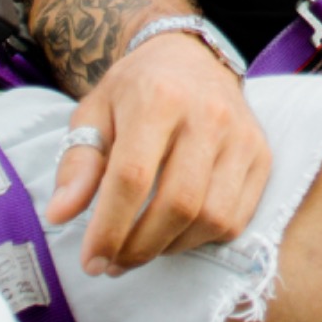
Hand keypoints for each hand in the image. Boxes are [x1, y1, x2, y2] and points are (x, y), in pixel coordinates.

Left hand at [45, 31, 271, 275]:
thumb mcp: (94, 113)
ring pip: (211, 218)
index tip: (90, 260)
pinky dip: (202, 239)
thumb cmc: (135, 90)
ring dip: (171, 247)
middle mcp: (208, 115)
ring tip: (141, 249)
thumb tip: (60, 215)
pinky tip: (175, 234)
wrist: (190, 58)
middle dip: (140, 247)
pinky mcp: (262, 155)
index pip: (133, 177)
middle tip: (114, 263)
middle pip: (178, 203)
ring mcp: (242, 136)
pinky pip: (236, 218)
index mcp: (158, 98)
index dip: (110, 228)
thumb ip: (77, 163)